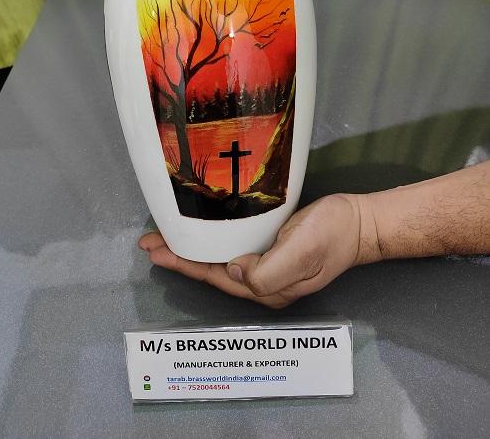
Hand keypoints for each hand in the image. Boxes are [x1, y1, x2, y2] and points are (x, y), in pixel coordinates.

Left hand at [139, 194, 380, 308]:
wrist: (360, 222)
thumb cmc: (333, 235)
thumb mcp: (302, 252)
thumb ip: (267, 271)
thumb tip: (232, 270)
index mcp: (266, 288)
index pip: (215, 277)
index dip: (184, 263)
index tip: (155, 250)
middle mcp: (262, 281)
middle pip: (212, 270)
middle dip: (180, 256)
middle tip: (150, 242)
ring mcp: (267, 264)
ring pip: (220, 258)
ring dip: (193, 247)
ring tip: (166, 236)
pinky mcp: (271, 246)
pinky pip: (233, 245)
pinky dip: (212, 239)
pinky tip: (202, 231)